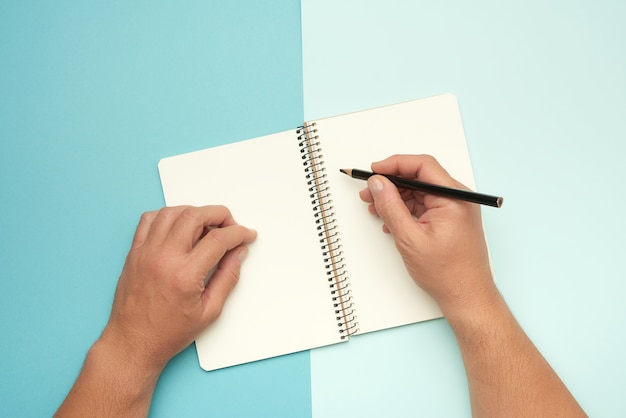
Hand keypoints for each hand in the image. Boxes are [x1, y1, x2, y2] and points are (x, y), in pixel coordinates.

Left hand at [100, 205, 256, 372]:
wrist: (133, 343)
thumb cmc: (167, 333)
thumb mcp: (209, 311)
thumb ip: (227, 278)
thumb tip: (238, 254)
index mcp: (185, 275)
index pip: (218, 239)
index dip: (239, 233)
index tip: (246, 235)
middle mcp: (163, 258)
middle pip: (195, 216)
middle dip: (219, 214)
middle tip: (230, 225)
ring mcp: (145, 253)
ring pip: (172, 212)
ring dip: (194, 212)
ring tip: (206, 225)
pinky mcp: (134, 253)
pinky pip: (148, 220)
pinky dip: (166, 215)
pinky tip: (178, 226)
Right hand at [359, 155, 496, 316]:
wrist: (466, 296)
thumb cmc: (448, 274)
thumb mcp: (410, 239)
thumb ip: (391, 208)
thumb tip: (378, 184)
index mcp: (454, 198)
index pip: (422, 166)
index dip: (394, 165)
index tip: (374, 171)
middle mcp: (457, 199)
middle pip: (419, 177)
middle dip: (391, 183)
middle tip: (369, 191)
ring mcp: (454, 209)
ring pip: (419, 191)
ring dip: (396, 197)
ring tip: (375, 207)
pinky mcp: (449, 219)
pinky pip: (424, 204)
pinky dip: (405, 209)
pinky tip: (390, 221)